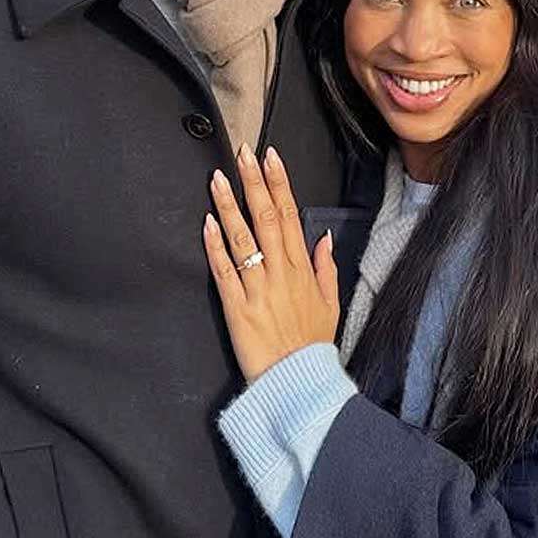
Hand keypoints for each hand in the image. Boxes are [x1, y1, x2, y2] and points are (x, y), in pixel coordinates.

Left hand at [203, 144, 339, 383]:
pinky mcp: (237, 307)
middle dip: (253, 182)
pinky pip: (224, 271)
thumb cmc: (312, 345)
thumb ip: (325, 268)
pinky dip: (215, 246)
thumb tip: (321, 237)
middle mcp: (280, 273)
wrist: (298, 383)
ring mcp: (257, 288)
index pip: (290, 216)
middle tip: (242, 153)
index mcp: (302, 269)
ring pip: (242, 238)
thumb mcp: (330, 304)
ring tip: (217, 178)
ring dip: (229, 205)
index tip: (270, 158)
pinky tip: (207, 223)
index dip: (279, 184)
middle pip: (266, 218)